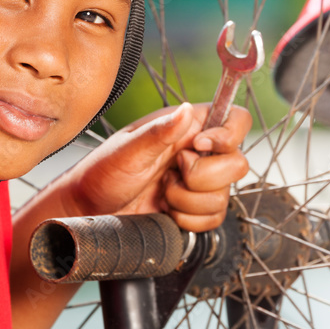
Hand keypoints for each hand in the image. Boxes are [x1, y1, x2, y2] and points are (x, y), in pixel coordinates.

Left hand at [60, 102, 251, 231]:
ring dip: (187, 201)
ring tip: (161, 192)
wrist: (92, 210)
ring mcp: (200, 182)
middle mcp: (199, 152)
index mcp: (187, 127)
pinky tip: (166, 209)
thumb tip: (185, 109)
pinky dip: (188, 219)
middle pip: (237, 164)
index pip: (236, 119)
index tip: (199, 147)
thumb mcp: (128, 150)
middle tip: (169, 174)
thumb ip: (160, 132)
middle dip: (201, 178)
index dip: (228, 135)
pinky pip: (214, 218)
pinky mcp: (196, 209)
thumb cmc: (102, 173)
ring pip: (224, 196)